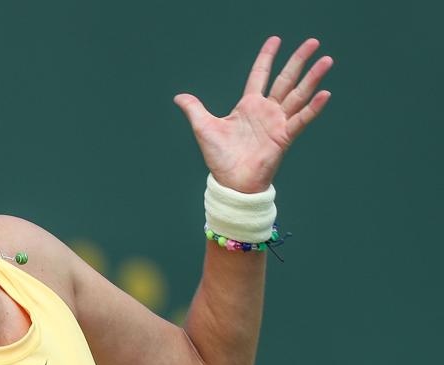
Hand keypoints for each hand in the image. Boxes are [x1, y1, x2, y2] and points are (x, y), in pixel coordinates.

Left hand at [174, 36, 333, 192]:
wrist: (230, 182)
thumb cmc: (219, 157)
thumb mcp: (203, 128)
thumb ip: (194, 109)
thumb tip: (179, 97)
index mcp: (248, 105)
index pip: (260, 74)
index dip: (267, 57)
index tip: (276, 39)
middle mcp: (266, 111)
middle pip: (285, 79)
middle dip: (298, 60)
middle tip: (313, 41)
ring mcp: (277, 122)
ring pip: (298, 95)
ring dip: (313, 78)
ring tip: (326, 60)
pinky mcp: (284, 137)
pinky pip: (301, 119)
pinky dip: (313, 108)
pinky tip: (324, 94)